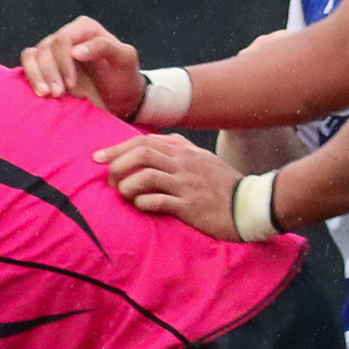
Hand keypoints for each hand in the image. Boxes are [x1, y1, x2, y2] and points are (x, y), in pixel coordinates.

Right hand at [22, 18, 146, 117]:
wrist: (119, 99)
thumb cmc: (124, 77)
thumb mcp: (125, 60)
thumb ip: (105, 47)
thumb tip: (75, 51)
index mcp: (85, 28)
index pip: (63, 40)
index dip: (63, 62)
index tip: (71, 84)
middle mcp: (67, 35)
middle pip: (46, 48)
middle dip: (49, 72)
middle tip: (57, 94)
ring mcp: (53, 50)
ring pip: (32, 55)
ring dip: (37, 76)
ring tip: (46, 95)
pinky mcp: (45, 65)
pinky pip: (28, 64)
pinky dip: (31, 77)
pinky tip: (41, 93)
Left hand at [94, 133, 247, 239]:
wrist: (250, 205)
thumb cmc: (224, 184)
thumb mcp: (203, 158)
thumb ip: (178, 149)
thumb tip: (149, 144)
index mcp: (185, 152)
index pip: (143, 141)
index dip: (116, 148)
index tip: (98, 158)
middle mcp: (184, 164)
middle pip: (140, 154)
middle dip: (117, 166)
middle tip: (110, 180)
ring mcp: (187, 185)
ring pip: (145, 176)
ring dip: (127, 186)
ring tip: (124, 195)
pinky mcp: (190, 206)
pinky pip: (157, 201)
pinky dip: (142, 203)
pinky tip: (141, 206)